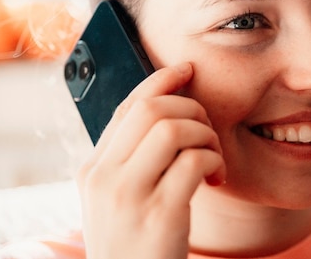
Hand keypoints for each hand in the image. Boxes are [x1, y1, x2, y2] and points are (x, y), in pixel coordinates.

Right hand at [76, 62, 225, 258]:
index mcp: (94, 169)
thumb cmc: (135, 243)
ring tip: (213, 159)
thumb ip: (133, 160)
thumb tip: (169, 111)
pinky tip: (216, 179)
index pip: (127, 106)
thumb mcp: (120, 199)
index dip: (160, 80)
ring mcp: (129, 196)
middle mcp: (104, 178)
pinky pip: (195, 161)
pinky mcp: (159, 214)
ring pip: (173, 128)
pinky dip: (215, 161)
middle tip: (207, 134)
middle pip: (151, 110)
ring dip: (206, 136)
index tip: (187, 70)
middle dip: (191, 109)